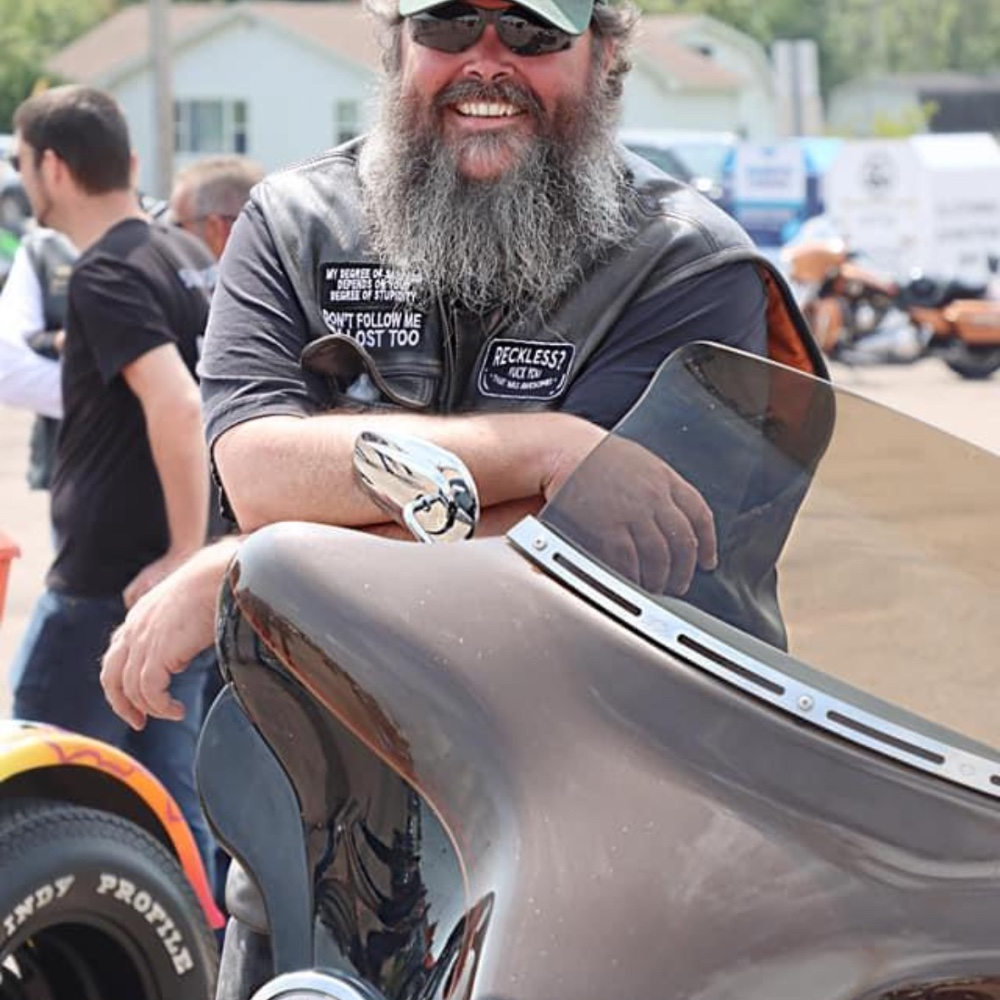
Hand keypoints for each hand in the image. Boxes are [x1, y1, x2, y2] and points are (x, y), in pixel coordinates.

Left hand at [103, 540, 236, 728]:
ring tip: (172, 714)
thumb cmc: (214, 584)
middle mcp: (134, 629)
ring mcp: (143, 641)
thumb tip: (182, 657)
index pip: (117, 654)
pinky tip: (177, 710)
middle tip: (138, 721)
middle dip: (121, 703)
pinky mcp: (157, 653)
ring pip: (130, 689)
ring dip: (150, 708)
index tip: (137, 698)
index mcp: (139, 616)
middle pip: (111, 676)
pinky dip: (161, 707)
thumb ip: (176, 631)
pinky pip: (150, 692)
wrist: (219, 574)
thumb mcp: (186, 607)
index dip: (122, 680)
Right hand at [542, 434, 716, 595]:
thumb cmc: (593, 454)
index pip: (699, 515)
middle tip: (680, 584)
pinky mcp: (608, 528)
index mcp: (664, 477)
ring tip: (655, 588)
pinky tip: (632, 583)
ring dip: (660, 578)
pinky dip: (634, 578)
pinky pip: (629, 562)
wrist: (562, 450)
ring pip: (660, 556)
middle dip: (684, 569)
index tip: (707, 560)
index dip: (708, 543)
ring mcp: (633, 513)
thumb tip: (672, 513)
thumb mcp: (638, 460)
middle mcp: (654, 496)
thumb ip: (658, 485)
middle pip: (682, 542)